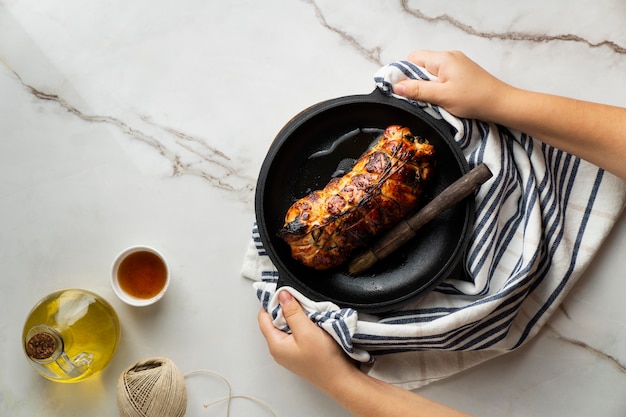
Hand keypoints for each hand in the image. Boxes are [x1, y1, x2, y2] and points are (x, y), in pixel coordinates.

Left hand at [257, 290, 355, 387]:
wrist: (340, 379)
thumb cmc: (324, 361)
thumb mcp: (306, 331)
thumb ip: (292, 312)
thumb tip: (282, 296)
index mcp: (275, 345)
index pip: (263, 317)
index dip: (272, 302)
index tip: (285, 292)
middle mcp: (279, 349)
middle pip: (274, 320)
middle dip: (286, 309)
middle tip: (299, 302)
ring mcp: (289, 351)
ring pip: (286, 326)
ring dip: (296, 316)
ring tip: (308, 314)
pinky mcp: (299, 352)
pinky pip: (295, 332)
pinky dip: (302, 324)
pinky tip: (312, 324)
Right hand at [392, 50, 510, 120]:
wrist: (501, 104)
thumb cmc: (474, 99)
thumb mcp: (442, 96)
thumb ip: (418, 90)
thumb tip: (396, 86)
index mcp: (443, 59)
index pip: (413, 59)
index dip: (403, 72)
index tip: (400, 89)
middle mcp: (449, 57)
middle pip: (421, 64)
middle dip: (414, 80)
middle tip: (415, 97)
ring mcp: (457, 64)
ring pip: (431, 71)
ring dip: (426, 85)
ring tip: (430, 99)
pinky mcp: (462, 73)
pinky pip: (441, 76)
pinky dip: (436, 86)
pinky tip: (440, 98)